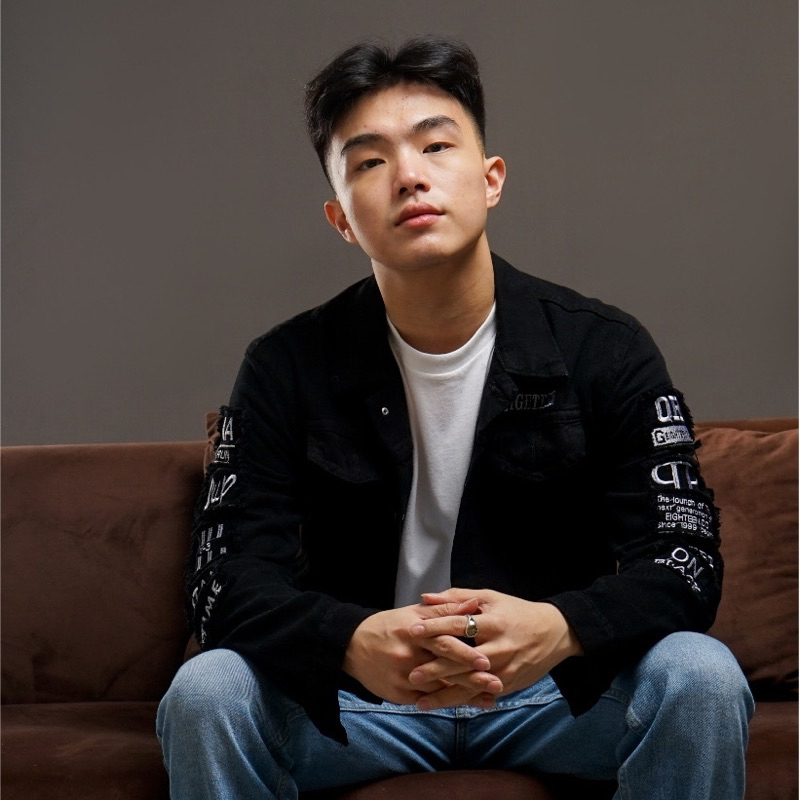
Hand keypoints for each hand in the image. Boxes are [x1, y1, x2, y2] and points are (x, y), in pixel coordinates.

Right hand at [342, 598, 501, 706]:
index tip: (487, 660)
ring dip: (465, 695)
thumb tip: (475, 604)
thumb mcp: (414, 613)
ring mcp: (402, 677)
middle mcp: (407, 654)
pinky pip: (427, 701)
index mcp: (413, 631)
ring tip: (489, 698)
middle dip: (471, 678)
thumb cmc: (389, 626)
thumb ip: (445, 609)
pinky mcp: (398, 695)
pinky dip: (447, 703)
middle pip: (443, 669)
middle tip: (496, 683)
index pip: (443, 642)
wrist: (352, 646)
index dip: (465, 653)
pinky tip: (467, 705)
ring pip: (438, 689)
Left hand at [408, 588, 582, 709]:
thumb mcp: (490, 598)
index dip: (435, 627)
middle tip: (411, 675)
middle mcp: (499, 648)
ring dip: (445, 695)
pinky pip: (481, 695)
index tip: (412, 631)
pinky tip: (444, 707)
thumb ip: (457, 598)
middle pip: (462, 660)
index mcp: (493, 622)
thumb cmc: (517, 611)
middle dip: (435, 669)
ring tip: (420, 701)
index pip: (459, 625)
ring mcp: (504, 670)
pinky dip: (462, 702)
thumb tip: (425, 598)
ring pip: (470, 685)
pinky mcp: (508, 685)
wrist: (555, 634)